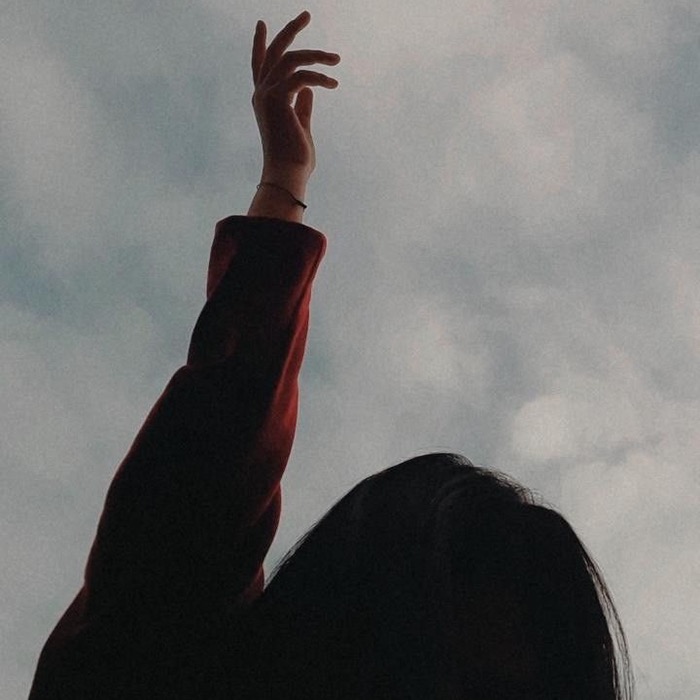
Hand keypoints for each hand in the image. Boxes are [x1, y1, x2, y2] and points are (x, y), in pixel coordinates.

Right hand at [251, 11, 340, 181]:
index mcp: (264, 100)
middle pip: (274, 52)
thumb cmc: (295, 157)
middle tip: (306, 13)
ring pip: (291, 59)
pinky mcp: (277, 99)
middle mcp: (261, 94)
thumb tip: (309, 89)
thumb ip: (302, 106)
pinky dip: (319, 77)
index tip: (263, 24)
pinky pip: (301, 76)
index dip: (261, 44)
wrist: (288, 174)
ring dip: (316, 55)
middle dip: (290, 30)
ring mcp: (266, 95)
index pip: (260, 65)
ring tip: (336, 59)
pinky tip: (333, 84)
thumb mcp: (300, 125)